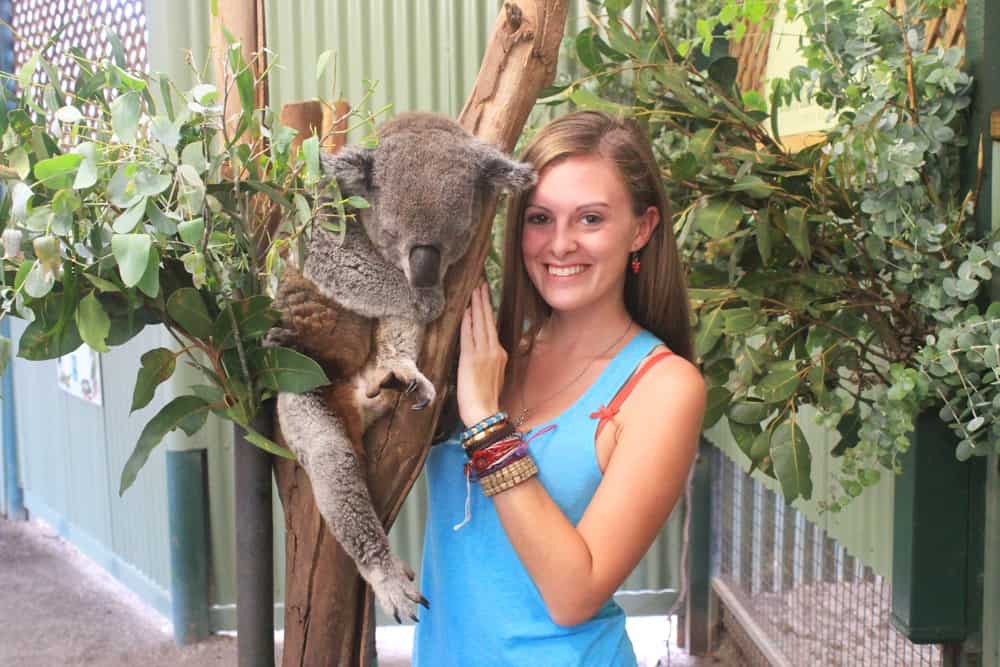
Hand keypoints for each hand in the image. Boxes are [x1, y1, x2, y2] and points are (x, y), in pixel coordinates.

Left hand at [457, 283, 507, 426]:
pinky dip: (467, 321)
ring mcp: (483, 353)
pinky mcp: (470, 358)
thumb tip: (484, 353)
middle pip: (489, 320)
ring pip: (480, 323)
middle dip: (484, 301)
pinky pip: (468, 335)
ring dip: (476, 305)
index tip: (486, 297)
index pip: (493, 327)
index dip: (489, 311)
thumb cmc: (486, 400)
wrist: (484, 414)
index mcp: (501, 354)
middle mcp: (495, 350)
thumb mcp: (494, 376)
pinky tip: (465, 310)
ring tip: (474, 291)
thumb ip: (491, 361)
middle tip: (481, 285)